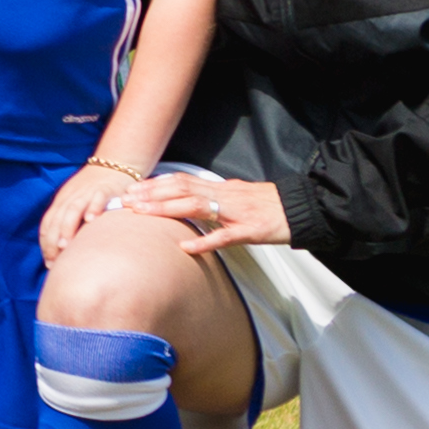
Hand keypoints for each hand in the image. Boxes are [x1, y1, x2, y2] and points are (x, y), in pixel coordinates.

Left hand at [38, 163, 132, 262]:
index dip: (46, 243)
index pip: (48, 223)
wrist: (115, 165)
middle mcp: (71, 196)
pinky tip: (91, 220)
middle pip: (57, 219)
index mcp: (62, 201)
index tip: (49, 262)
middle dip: (53, 240)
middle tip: (54, 260)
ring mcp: (87, 192)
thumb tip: (61, 252)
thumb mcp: (76, 203)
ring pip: (73, 209)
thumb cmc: (94, 191)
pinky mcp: (106, 188)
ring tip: (65, 245)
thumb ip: (68, 222)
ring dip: (67, 227)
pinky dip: (93, 207)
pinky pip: (97, 198)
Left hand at [118, 171, 287, 253]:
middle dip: (152, 194)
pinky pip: (225, 236)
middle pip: (183, 190)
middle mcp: (226, 195)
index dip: (156, 184)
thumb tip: (190, 200)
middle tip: (126, 200)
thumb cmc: (270, 206)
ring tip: (143, 213)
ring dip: (167, 209)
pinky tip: (185, 247)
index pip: (183, 181)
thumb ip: (214, 198)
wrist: (303, 208)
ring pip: (197, 206)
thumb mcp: (238, 197)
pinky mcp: (251, 231)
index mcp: (222, 188)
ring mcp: (237, 213)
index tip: (132, 189)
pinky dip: (204, 241)